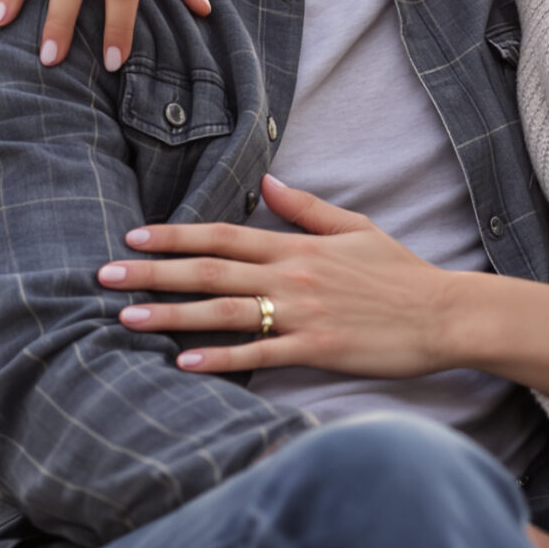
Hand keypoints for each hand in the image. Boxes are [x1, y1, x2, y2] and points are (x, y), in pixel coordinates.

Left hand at [100, 175, 452, 378]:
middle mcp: (292, 276)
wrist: (443, 313)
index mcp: (298, 246)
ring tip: (127, 319)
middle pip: (210, 270)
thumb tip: (268, 184)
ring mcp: (302, 313)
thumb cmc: (400, 272)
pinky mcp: (316, 349)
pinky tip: (184, 364)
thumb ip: (308, 209)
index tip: (132, 238)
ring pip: (225, 311)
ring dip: (173, 315)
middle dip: (154, 274)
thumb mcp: (356, 229)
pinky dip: (220, 359)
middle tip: (105, 277)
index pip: (223, 235)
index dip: (175, 235)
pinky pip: (259, 354)